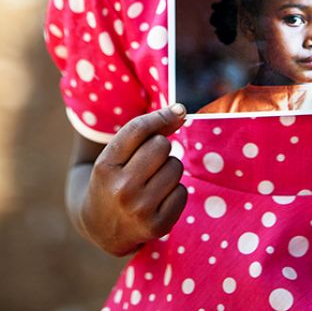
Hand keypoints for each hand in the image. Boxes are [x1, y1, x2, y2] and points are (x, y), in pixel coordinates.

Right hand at [78, 104, 187, 255]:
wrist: (100, 228)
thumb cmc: (114, 180)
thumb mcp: (115, 155)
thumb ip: (144, 130)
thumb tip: (181, 111)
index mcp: (106, 166)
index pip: (138, 129)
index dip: (162, 116)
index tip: (179, 110)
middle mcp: (121, 189)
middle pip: (161, 145)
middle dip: (161, 148)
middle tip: (149, 163)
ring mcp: (140, 210)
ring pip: (175, 166)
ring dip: (169, 169)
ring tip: (152, 182)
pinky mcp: (157, 226)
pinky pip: (182, 192)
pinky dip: (175, 192)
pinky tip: (158, 200)